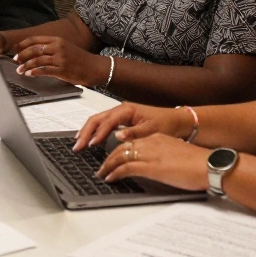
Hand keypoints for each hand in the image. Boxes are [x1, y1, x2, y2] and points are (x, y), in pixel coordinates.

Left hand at [12, 36, 105, 85]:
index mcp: (57, 40)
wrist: (94, 67)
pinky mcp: (62, 70)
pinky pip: (44, 70)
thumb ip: (51, 46)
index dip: (22, 44)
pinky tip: (29, 74)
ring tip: (20, 70)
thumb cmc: (79, 58)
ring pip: (37, 60)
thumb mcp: (65, 47)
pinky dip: (34, 72)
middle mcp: (58, 47)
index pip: (35, 39)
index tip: (15, 49)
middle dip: (21, 55)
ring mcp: (60, 58)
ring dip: (26, 65)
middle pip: (34, 49)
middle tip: (15, 60)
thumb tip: (34, 50)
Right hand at [73, 102, 190, 151]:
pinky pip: (103, 124)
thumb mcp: (152, 130)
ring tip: (79, 143)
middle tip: (77, 146)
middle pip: (97, 119)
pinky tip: (91, 140)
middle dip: (85, 132)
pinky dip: (94, 131)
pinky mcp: (122, 120)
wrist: (178, 121)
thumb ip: (134, 133)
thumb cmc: (167, 124)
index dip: (98, 133)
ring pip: (98, 120)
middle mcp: (121, 109)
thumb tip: (118, 136)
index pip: (107, 121)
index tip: (90, 145)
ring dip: (87, 131)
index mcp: (127, 110)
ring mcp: (120, 114)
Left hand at [95, 133, 211, 190]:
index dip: (118, 149)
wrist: (210, 165)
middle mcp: (151, 142)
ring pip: (120, 156)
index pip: (131, 141)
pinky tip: (110, 178)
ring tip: (101, 173)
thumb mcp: (177, 155)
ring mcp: (150, 154)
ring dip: (107, 166)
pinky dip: (115, 173)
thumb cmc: (199, 164)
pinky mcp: (151, 166)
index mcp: (158, 138)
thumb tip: (156, 166)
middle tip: (101, 166)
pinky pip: (126, 168)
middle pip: (122, 147)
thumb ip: (163, 156)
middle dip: (108, 157)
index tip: (112, 157)